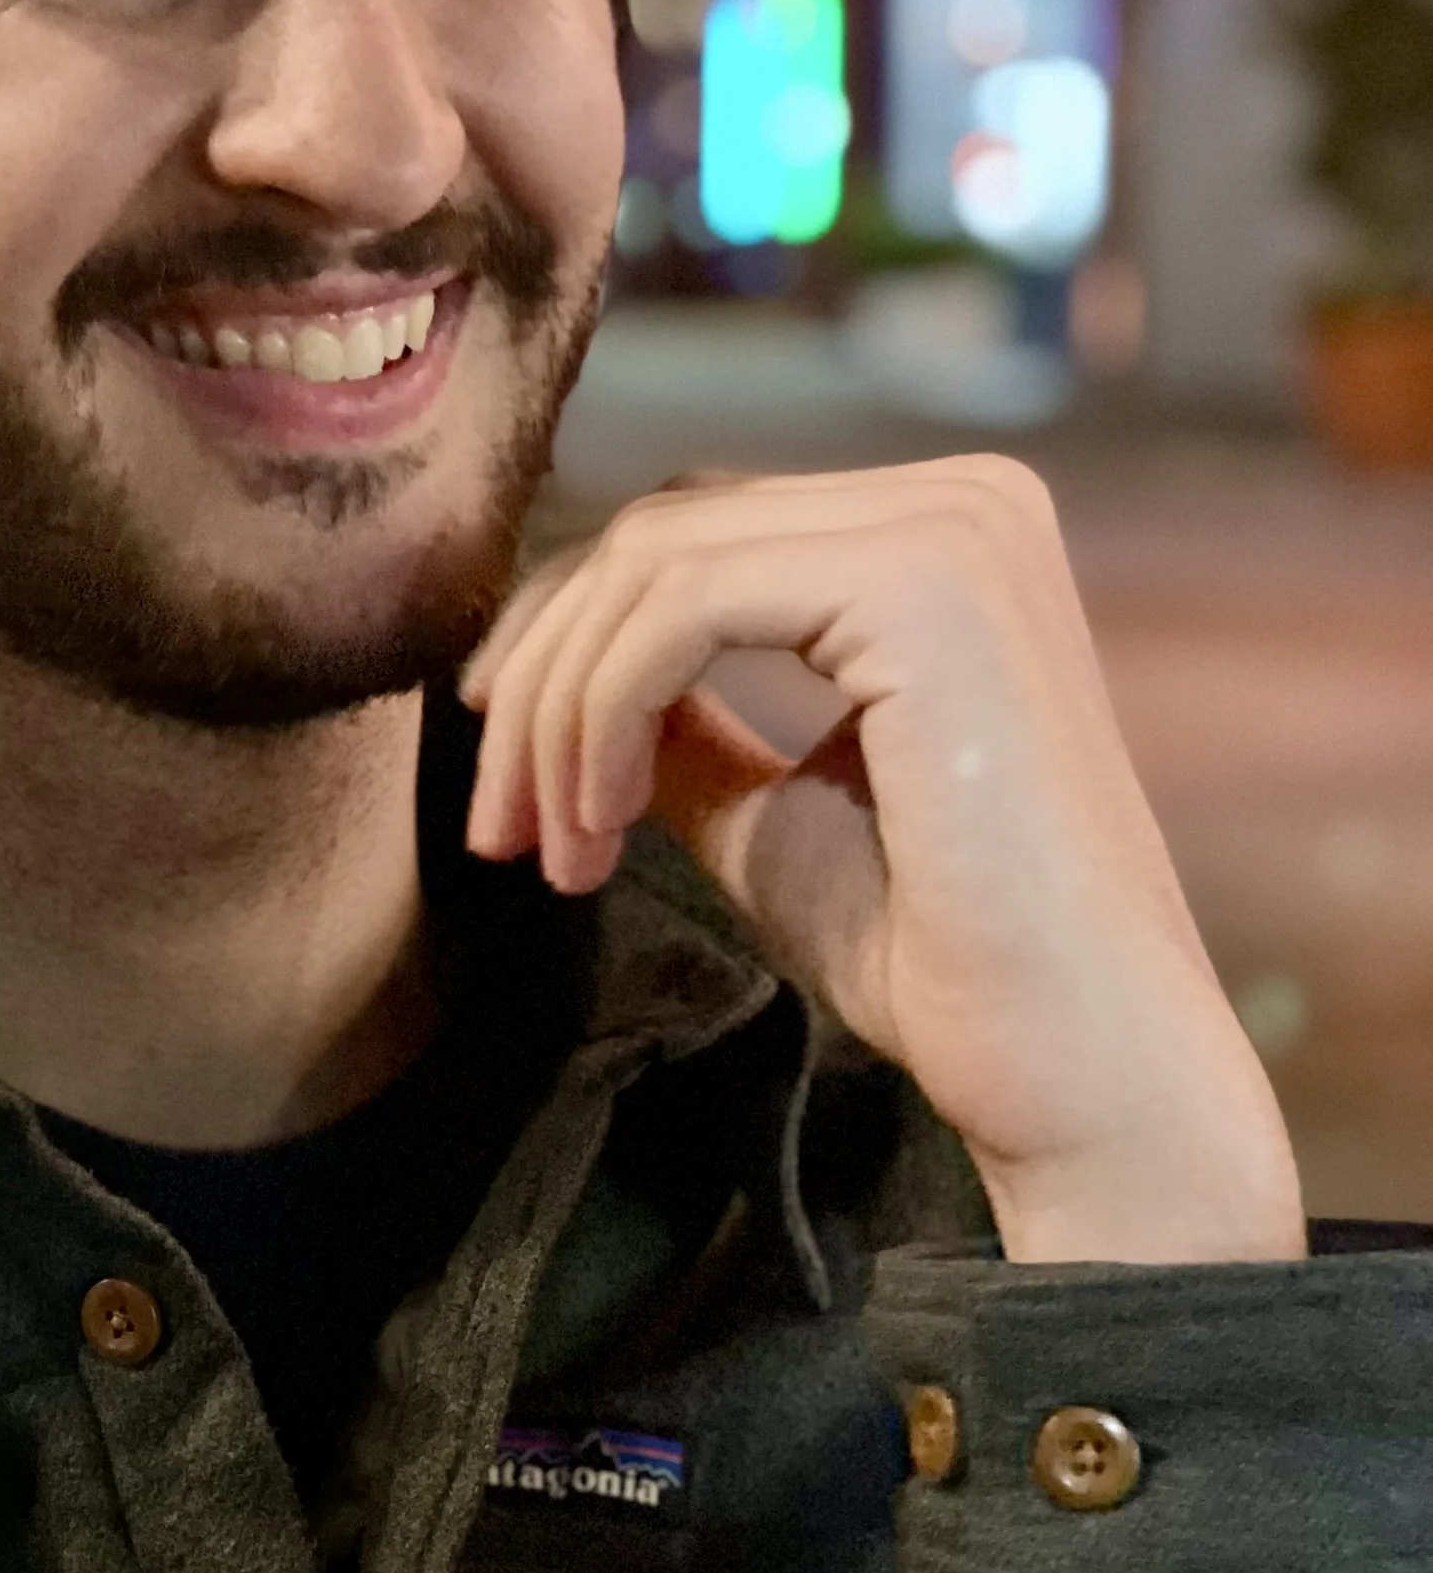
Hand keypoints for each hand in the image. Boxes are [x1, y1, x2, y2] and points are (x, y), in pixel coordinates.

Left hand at [459, 456, 1304, 1265]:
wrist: (1075, 1072)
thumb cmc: (943, 958)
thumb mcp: (768, 807)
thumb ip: (679, 718)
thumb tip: (555, 667)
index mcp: (941, 537)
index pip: (693, 539)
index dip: (567, 648)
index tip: (508, 786)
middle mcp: (964, 500)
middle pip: (662, 538)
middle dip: (544, 680)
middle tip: (498, 828)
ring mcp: (955, 529)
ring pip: (656, 565)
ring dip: (561, 715)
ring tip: (548, 848)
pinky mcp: (927, 583)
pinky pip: (684, 607)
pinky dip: (604, 714)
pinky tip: (600, 828)